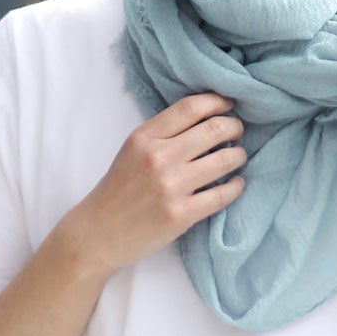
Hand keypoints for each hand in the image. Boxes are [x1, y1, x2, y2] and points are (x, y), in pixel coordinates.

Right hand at [71, 92, 245, 273]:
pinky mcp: (182, 214)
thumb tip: (207, 119)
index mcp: (144, 137)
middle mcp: (158, 158)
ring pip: (225, 160)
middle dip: (234, 127)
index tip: (229, 105)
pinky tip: (236, 183)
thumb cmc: (118, 190)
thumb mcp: (132, 151)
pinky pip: (223, 194)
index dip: (217, 102)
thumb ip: (163, 134)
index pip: (190, 107)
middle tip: (237, 132)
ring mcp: (171, 186)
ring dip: (239, 155)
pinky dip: (237, 186)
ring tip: (238, 156)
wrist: (98, 233)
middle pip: (214, 129)